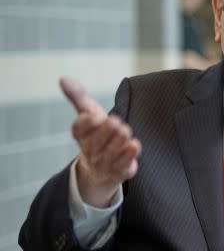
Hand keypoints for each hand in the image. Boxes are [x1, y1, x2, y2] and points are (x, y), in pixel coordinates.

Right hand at [60, 76, 140, 206]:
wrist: (104, 165)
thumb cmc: (97, 131)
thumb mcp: (88, 111)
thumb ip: (78, 96)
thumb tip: (63, 78)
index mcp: (80, 134)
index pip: (80, 127)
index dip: (89, 121)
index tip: (96, 115)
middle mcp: (89, 150)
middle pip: (100, 136)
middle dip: (111, 127)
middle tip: (116, 122)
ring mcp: (103, 163)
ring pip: (113, 149)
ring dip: (122, 137)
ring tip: (125, 131)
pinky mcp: (118, 172)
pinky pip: (123, 163)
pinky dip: (130, 153)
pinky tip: (134, 144)